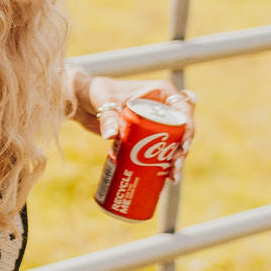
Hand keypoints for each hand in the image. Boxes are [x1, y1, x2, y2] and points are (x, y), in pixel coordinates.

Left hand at [68, 72, 195, 180]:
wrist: (82, 102)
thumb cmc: (94, 92)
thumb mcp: (102, 101)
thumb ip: (107, 116)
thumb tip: (110, 136)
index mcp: (161, 92)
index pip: (183, 109)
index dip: (188, 129)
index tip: (182, 147)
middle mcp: (163, 106)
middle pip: (182, 130)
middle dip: (182, 150)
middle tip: (174, 168)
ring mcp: (157, 122)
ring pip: (175, 142)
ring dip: (176, 160)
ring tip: (172, 177)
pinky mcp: (147, 136)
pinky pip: (161, 150)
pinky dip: (164, 163)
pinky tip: (166, 178)